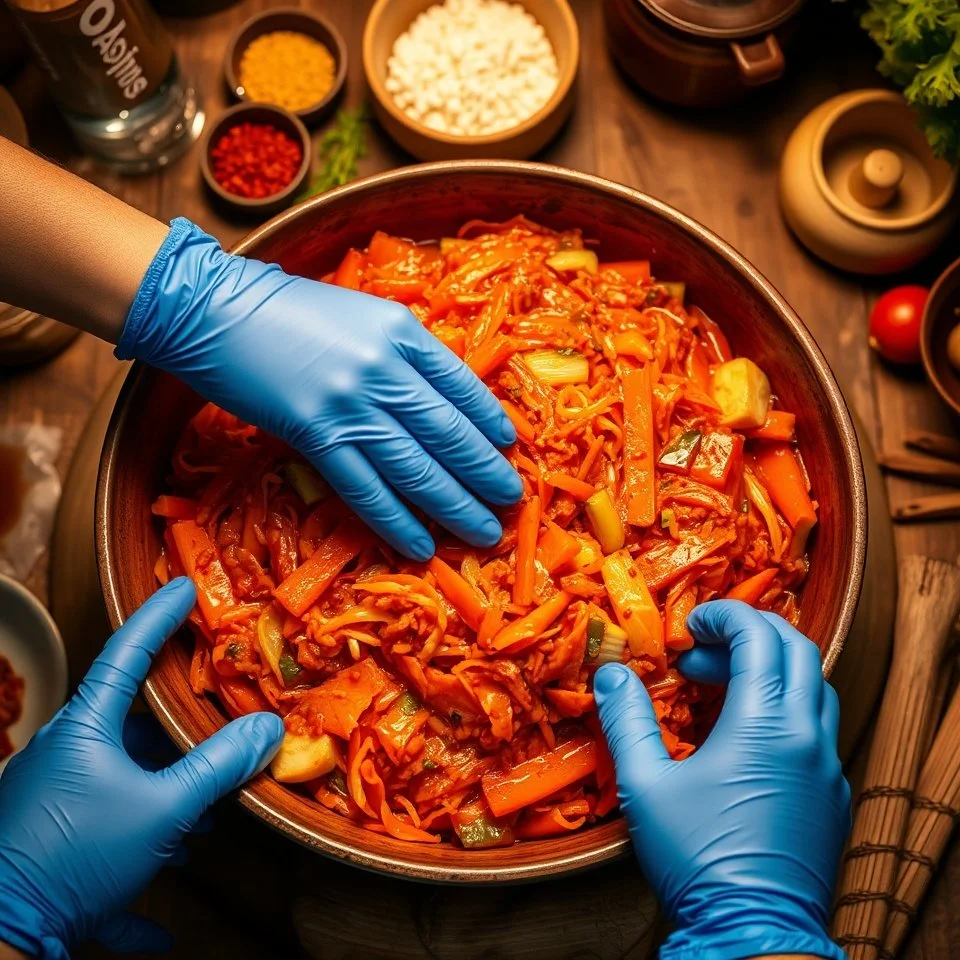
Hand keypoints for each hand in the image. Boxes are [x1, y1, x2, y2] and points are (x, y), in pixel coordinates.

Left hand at [0, 579, 283, 958]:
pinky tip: (159, 908)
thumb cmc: (75, 857)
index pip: (127, 653)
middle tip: (221, 734)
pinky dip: (136, 863)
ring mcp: (54, 799)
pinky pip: (105, 842)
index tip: (182, 587)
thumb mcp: (163, 809)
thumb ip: (217, 766)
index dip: (158, 617)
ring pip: (123, 781)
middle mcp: (66, 754)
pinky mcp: (49, 847)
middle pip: (133, 724)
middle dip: (182, 736)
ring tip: (204, 819)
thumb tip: (267, 729)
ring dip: (166, 797)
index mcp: (86, 728)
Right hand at [117, 219, 522, 560]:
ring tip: (484, 531)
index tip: (510, 447)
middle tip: (512, 501)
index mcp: (401, 330)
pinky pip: (366, 489)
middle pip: (449, 432)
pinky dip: (397, 520)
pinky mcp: (316, 435)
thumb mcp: (361, 317)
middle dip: (485, 472)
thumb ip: (403, 352)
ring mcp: (351, 403)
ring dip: (455, 505)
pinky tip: (420, 543)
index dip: (490, 421)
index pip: (462, 385)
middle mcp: (384, 367)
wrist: (216, 311)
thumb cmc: (289, 311)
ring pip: (417, 467)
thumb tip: (442, 399)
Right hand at [594, 600, 849, 959]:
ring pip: (813, 687)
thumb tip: (611, 674)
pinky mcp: (832, 794)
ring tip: (720, 688)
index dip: (725, 617)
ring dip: (769, 670)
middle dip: (749, 634)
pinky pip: (818, 728)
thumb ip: (627, 720)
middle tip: (703, 650)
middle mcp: (808, 735)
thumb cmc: (698, 857)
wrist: (754, 934)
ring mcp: (827, 765)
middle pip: (797, 649)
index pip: (760, 635)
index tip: (691, 624)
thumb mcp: (647, 785)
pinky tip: (746, 736)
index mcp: (766, 723)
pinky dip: (784, 708)